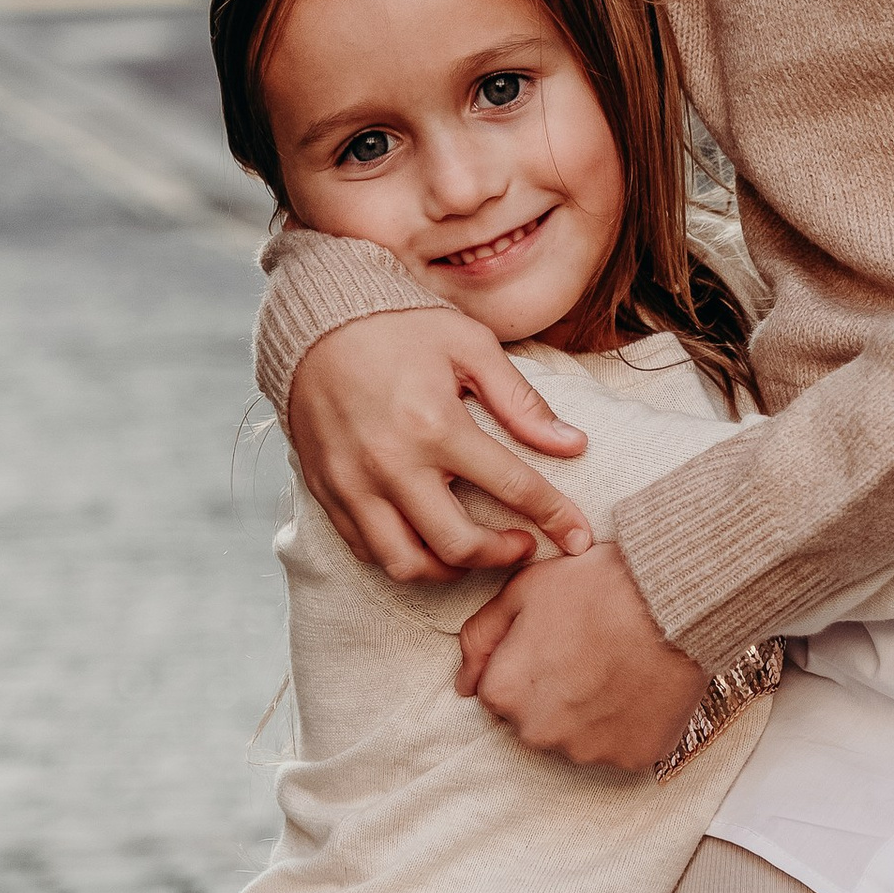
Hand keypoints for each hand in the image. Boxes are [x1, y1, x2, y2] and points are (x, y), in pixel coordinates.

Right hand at [287, 312, 592, 582]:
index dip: (556, 517)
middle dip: (502, 556)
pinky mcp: (326, 491)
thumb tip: (573, 444)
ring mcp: (353, 484)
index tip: (578, 537)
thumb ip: (521, 402)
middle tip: (523, 544)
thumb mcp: (470, 346)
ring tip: (474, 549)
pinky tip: (426, 536)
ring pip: (405, 564)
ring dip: (449, 570)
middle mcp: (391, 464)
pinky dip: (401, 556)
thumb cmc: (400, 327)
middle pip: (457, 546)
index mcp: (435, 424)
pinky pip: (365, 550)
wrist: (315, 322)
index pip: (512, 487)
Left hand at [456, 544, 712, 770]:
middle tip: (589, 652)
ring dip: (590, 713)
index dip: (526, 664)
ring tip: (618, 667)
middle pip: (536, 721)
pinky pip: (621, 747)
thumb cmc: (598, 587)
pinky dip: (628, 725)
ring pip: (577, 738)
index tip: (555, 642)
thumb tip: (464, 682)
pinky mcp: (633, 757)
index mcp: (505, 693)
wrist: (674, 598)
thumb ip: (481, 637)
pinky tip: (639, 688)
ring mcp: (588, 751)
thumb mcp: (523, 590)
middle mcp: (539, 733)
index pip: (498, 694)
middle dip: (554, 694)